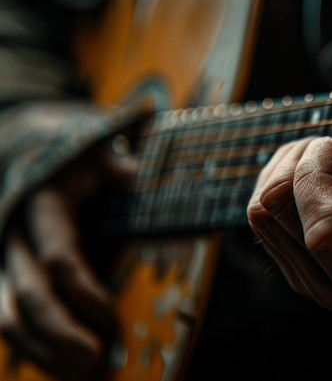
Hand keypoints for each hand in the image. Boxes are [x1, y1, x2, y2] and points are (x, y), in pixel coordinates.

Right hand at [0, 138, 137, 380]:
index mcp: (42, 206)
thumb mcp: (99, 152)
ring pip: (9, 315)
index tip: (112, 319)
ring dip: (42, 350)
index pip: (58, 256)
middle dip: (59, 333)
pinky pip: (9, 318)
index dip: (84, 291)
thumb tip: (139, 175)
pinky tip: (58, 368)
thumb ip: (119, 168)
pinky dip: (32, 346)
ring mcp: (6, 260)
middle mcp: (15, 237)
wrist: (35, 154)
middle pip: (28, 295)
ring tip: (80, 377)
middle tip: (94, 363)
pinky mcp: (6, 277)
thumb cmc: (77, 157)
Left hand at [247, 29, 331, 321]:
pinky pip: (262, 230)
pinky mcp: (314, 284)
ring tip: (321, 160)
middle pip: (283, 217)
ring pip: (264, 221)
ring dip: (283, 174)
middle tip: (328, 145)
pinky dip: (275, 191)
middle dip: (296, 165)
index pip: (328, 228)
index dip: (315, 175)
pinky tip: (309, 181)